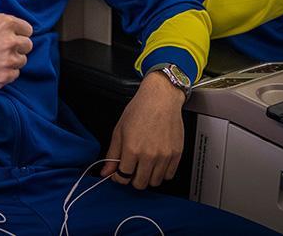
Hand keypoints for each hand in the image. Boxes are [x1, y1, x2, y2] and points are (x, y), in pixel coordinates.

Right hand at [0, 0, 33, 88]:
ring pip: (21, 61)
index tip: (1, 34)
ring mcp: (7, 61)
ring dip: (11, 59)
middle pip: (27, 46)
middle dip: (15, 45)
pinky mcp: (4, 77)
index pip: (27, 30)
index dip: (15, 32)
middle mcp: (10, 42)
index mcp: (7, 24)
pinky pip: (14, 75)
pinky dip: (5, 72)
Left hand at [101, 72, 185, 189]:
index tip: (119, 174)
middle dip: (133, 179)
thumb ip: (112, 154)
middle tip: (132, 170)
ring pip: (155, 182)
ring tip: (144, 166)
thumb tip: (105, 171)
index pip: (123, 177)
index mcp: (132, 149)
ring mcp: (164, 156)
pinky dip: (162, 173)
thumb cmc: (140, 110)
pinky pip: (169, 175)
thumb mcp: (119, 130)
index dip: (118, 177)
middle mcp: (149, 155)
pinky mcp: (176, 154)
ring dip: (148, 177)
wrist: (161, 98)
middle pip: (140, 183)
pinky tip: (156, 164)